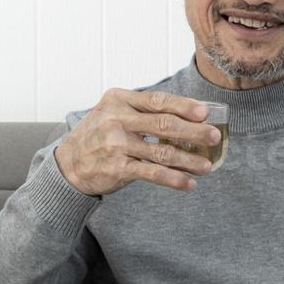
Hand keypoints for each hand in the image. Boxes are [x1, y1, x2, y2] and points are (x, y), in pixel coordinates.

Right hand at [53, 89, 220, 196]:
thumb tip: (188, 114)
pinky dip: (174, 179)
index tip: (204, 112)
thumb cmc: (99, 134)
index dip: (183, 106)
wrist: (68, 164)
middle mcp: (116, 120)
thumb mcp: (113, 112)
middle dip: (194, 131)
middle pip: (164, 124)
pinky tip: (189, 184)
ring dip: (189, 160)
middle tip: (214, 137)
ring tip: (207, 166)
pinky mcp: (117, 168)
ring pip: (162, 152)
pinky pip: (153, 174)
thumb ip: (142, 110)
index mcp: (119, 100)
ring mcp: (116, 145)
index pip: (157, 100)